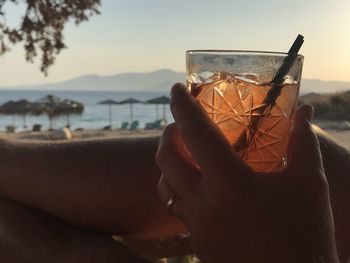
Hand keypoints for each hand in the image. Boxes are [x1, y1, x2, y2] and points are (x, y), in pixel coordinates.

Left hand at [156, 83, 338, 262]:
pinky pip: (176, 207)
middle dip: (168, 133)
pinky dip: (176, 187)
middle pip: (166, 158)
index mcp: (231, 183)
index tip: (175, 89)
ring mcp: (197, 225)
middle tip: (179, 123)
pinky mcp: (197, 241)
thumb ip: (302, 143)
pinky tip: (195, 184)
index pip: (196, 134)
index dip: (183, 106)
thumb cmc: (306, 233)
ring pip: (164, 185)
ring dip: (167, 162)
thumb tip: (304, 114)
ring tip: (182, 151)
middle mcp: (205, 203)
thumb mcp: (309, 183)